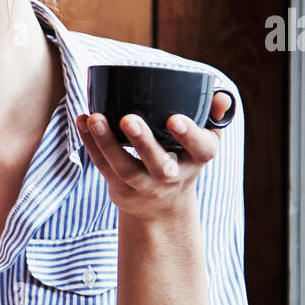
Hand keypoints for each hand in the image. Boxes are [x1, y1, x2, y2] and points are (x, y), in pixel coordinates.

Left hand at [75, 92, 231, 222]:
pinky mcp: (121, 189)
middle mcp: (172, 176)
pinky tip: (83, 121)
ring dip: (107, 142)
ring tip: (95, 118)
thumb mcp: (203, 141)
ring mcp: (145, 186)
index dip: (190, 135)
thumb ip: (213, 116)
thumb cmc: (183, 159)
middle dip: (144, 142)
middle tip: (129, 119)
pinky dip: (91, 144)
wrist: (163, 207)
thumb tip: (221, 98)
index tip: (175, 119)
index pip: (201, 149)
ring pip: (125, 168)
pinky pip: (104, 166)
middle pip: (158, 163)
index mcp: (197, 159)